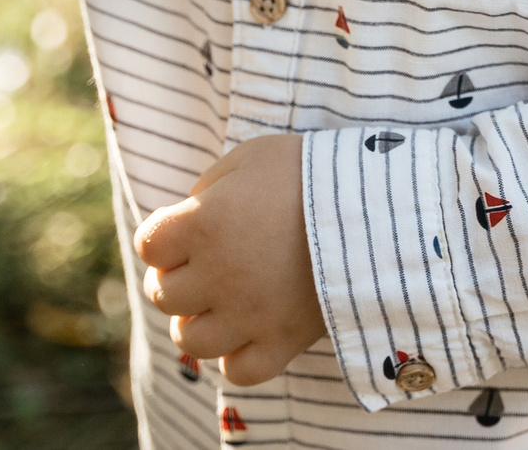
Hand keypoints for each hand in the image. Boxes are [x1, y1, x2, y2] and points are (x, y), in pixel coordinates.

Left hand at [136, 133, 325, 387]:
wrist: (378, 204)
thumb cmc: (311, 171)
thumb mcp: (252, 157)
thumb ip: (210, 189)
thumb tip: (191, 216)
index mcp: (202, 224)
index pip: (149, 244)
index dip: (165, 235)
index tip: (189, 226)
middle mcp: (216, 275)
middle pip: (163, 294)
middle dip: (179, 276)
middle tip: (209, 261)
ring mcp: (248, 315)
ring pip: (192, 341)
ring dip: (200, 321)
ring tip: (225, 301)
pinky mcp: (282, 341)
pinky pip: (239, 371)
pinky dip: (237, 357)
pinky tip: (251, 330)